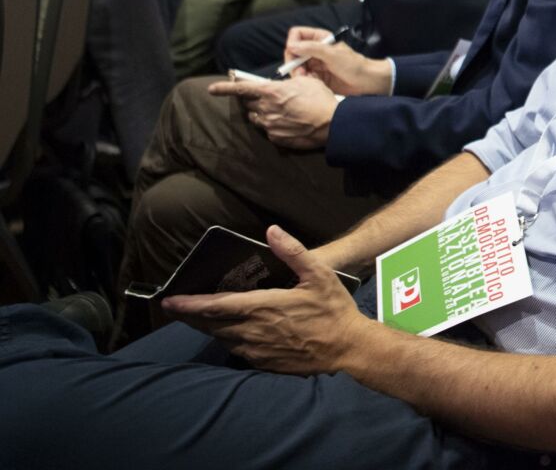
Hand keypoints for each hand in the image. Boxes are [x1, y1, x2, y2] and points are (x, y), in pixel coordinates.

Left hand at [163, 225, 367, 375]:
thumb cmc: (334, 310)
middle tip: (176, 308)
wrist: (348, 349)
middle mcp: (253, 331)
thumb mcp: (319, 274)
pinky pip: (237, 350)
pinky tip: (230, 332)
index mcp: (263, 307)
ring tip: (198, 317)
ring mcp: (257, 351)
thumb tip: (271, 230)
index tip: (170, 301)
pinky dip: (227, 339)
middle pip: (212, 324)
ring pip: (222, 338)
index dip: (190, 304)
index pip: (216, 306)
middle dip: (191, 316)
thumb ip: (293, 251)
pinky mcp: (265, 363)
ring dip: (207, 327)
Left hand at [208, 75, 338, 148]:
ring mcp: (269, 126)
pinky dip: (274, 126)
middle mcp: (266, 109)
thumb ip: (289, 82)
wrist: (332, 123)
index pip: (240, 89)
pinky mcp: (276, 138)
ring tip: (279, 112)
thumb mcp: (306, 81)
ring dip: (262, 114)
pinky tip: (288, 124)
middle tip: (268, 99)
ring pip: (256, 118)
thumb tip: (285, 84)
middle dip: (253, 100)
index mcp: (271, 92)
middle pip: (248, 104)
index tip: (212, 89)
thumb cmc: (320, 99)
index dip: (224, 88)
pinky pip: (268, 131)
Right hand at [283, 27, 391, 94]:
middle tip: (299, 73)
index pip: (297, 35)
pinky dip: (305, 81)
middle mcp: (315, 50)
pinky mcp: (318, 77)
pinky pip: (304, 78)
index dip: (293, 44)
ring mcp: (316, 64)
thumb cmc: (355, 65)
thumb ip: (312, 48)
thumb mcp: (332, 54)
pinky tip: (313, 83)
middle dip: (294, 63)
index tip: (295, 54)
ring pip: (297, 66)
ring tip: (307, 79)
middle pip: (293, 53)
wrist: (367, 82)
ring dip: (299, 73)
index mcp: (319, 39)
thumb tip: (292, 46)